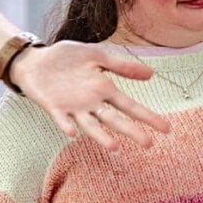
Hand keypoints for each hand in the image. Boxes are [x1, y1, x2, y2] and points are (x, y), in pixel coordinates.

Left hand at [10, 41, 171, 150]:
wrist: (36, 60)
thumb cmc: (67, 58)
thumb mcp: (97, 56)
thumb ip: (122, 66)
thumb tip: (152, 74)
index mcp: (104, 89)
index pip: (130, 106)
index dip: (147, 117)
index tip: (166, 129)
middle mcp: (92, 103)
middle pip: (115, 120)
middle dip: (131, 131)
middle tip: (148, 144)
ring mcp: (73, 107)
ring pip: (91, 125)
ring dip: (100, 136)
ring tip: (114, 147)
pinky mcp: (54, 108)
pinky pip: (61, 119)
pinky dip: (66, 125)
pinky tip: (73, 132)